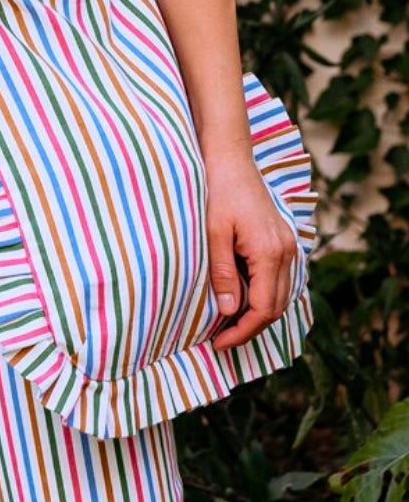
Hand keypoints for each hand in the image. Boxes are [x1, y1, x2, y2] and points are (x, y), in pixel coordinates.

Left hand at [205, 154, 297, 351]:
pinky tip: (241, 296)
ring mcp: (289, 245)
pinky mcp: (283, 240)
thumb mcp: (214, 233)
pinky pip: (279, 278)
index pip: (263, 309)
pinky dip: (263, 294)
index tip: (219, 342)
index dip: (242, 331)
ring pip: (280, 295)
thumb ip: (223, 273)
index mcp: (271, 252)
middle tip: (221, 338)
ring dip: (258, 312)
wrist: (232, 159)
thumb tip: (228, 312)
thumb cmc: (219, 191)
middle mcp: (287, 252)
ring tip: (228, 322)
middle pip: (276, 307)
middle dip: (250, 327)